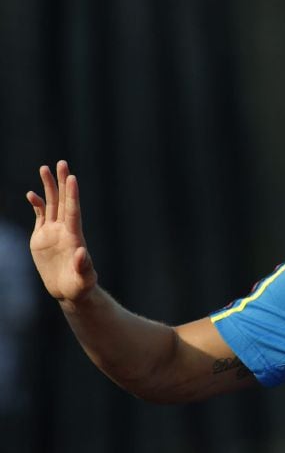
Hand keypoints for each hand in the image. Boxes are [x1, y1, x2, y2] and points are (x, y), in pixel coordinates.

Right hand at [27, 160, 96, 305]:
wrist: (69, 290)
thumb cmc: (80, 286)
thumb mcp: (83, 278)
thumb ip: (83, 266)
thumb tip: (82, 253)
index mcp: (74, 237)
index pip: (73, 211)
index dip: (73, 195)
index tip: (73, 178)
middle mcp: (64, 230)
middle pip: (63, 201)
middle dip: (62, 182)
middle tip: (61, 162)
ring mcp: (53, 232)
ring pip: (51, 204)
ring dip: (48, 187)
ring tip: (45, 168)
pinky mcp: (42, 237)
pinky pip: (40, 215)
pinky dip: (37, 204)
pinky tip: (32, 193)